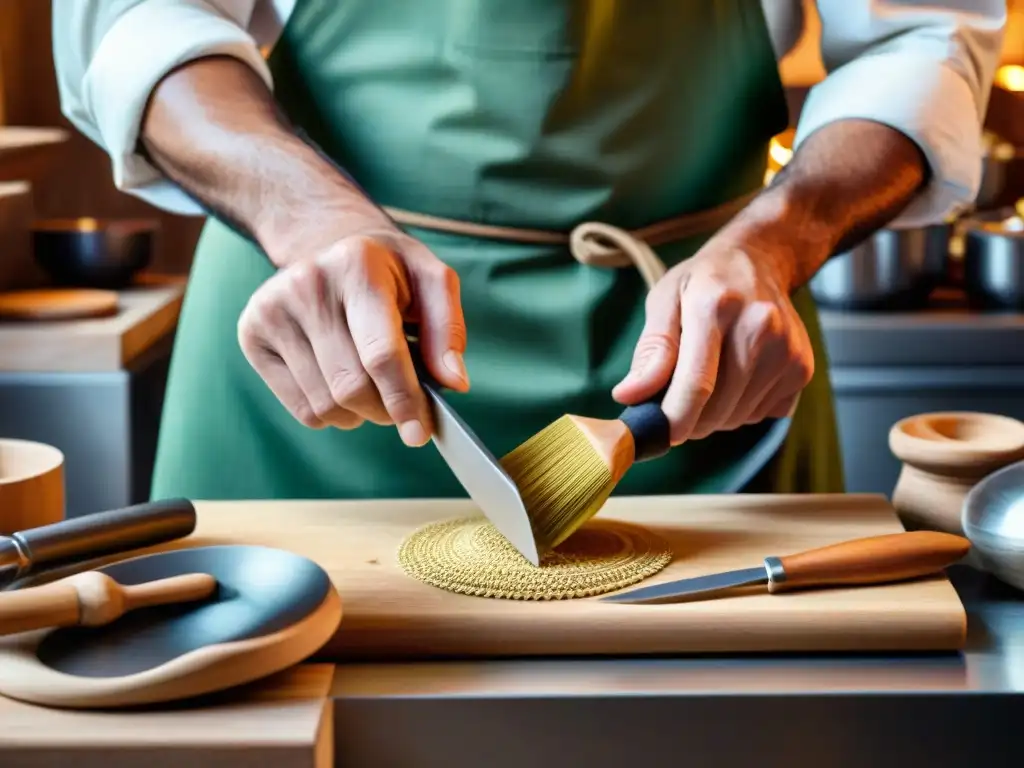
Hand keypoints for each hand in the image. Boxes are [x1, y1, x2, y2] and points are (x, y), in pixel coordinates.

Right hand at [237, 226, 468, 446]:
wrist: (324, 243)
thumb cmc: (387, 271)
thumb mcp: (430, 281)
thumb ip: (447, 330)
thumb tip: (453, 382)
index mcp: (357, 265)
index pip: (380, 354)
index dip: (404, 400)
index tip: (419, 432)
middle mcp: (307, 284)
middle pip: (351, 387)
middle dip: (385, 409)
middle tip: (402, 405)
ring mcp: (272, 309)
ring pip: (325, 405)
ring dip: (359, 414)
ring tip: (372, 386)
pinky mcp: (251, 335)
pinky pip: (301, 409)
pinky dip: (331, 414)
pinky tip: (340, 384)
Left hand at [611, 236, 813, 444]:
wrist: (758, 262)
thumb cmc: (701, 284)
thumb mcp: (664, 301)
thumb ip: (650, 350)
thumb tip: (628, 395)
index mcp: (716, 306)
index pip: (695, 383)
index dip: (673, 419)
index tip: (657, 434)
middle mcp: (759, 327)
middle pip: (716, 408)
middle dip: (688, 418)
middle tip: (676, 399)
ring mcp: (786, 349)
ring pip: (737, 417)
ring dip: (714, 414)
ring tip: (710, 377)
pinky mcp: (802, 368)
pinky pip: (762, 415)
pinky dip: (742, 409)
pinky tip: (738, 377)